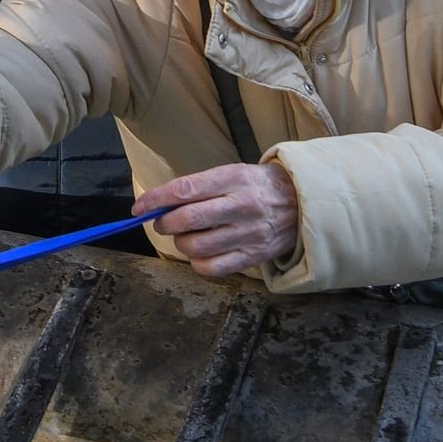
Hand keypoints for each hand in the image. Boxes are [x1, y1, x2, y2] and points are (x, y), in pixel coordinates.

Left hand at [135, 160, 301, 278]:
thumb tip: (158, 205)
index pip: (185, 189)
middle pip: (188, 220)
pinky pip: (212, 268)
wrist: (303, 204)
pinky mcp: (253, 256)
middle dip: (164, 223)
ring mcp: (249, 233)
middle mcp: (242, 205)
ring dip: (180, 244)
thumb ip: (199, 188)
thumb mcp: (233, 173)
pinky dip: (198, 263)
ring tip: (185, 236)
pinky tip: (201, 253)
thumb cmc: (258, 187)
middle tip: (162, 222)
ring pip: (196, 247)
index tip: (139, 208)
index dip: (156, 200)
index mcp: (235, 178)